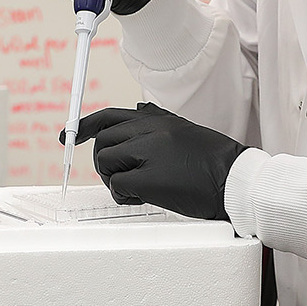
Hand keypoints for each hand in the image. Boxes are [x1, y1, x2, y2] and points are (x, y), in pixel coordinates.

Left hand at [67, 103, 247, 220]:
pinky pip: (117, 184)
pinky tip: (139, 198)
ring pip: (106, 162)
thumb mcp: (185, 130)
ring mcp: (149, 153)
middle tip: (118, 177)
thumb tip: (138, 107)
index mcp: (158, 120)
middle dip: (103, 162)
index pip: (111, 116)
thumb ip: (158, 119)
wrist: (237, 182)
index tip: (69, 135)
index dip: (85, 126)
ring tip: (134, 189)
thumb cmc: (215, 162)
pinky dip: (122, 195)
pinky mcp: (149, 179)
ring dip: (112, 179)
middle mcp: (151, 131)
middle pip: (103, 141)